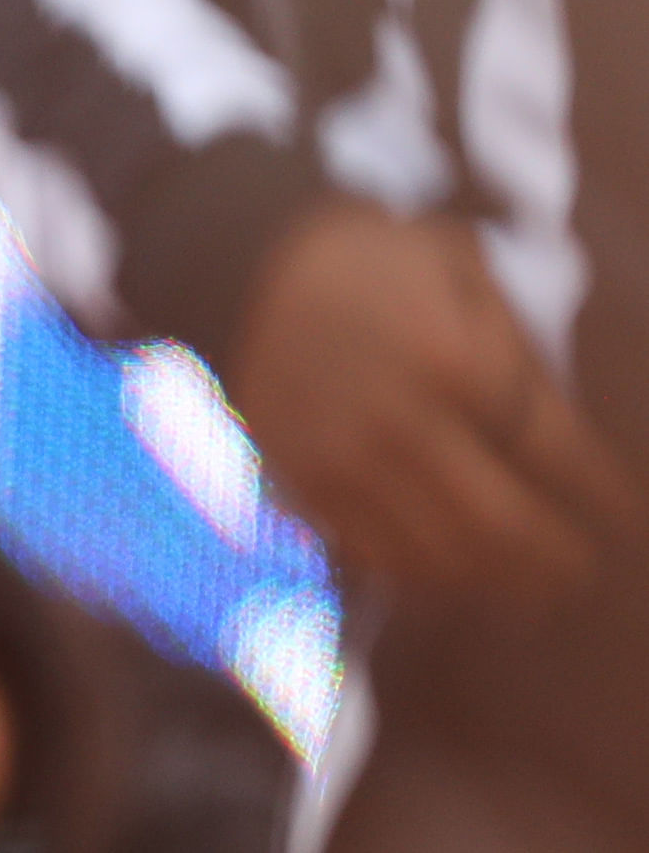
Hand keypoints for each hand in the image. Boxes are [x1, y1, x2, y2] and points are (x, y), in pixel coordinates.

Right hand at [226, 198, 642, 601]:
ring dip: (503, 583)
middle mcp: (399, 422)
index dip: (607, 498)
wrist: (241, 261)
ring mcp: (345, 460)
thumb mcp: (460, 269)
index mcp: (453, 360)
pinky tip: (461, 578)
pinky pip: (379, 558)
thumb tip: (573, 440)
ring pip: (447, 557)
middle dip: (562, 561)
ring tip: (537, 591)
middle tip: (590, 575)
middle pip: (508, 527)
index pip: (559, 456)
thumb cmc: (378, 262)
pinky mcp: (302, 484)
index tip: (631, 519)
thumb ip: (520, 349)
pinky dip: (429, 580)